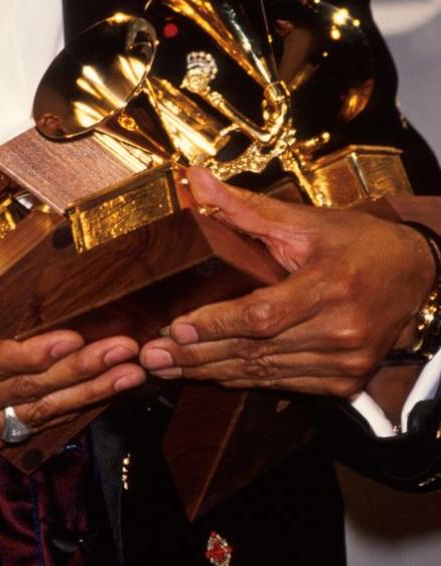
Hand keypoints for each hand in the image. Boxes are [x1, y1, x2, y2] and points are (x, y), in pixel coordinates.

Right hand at [0, 270, 144, 503]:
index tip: (68, 340)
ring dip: (85, 392)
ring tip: (130, 371)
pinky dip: (63, 412)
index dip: (25, 356)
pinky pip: (23, 428)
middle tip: (128, 349)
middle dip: (81, 371)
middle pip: (23, 393)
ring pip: (33, 413)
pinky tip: (95, 397)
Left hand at [139, 166, 435, 397]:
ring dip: (213, 372)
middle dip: (198, 356)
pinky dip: (245, 379)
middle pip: (257, 350)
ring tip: (167, 369)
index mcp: (330, 285)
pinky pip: (284, 384)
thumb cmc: (356, 242)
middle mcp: (341, 331)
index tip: (174, 328)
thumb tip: (193, 181)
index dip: (216, 324)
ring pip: (266, 373)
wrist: (413, 273)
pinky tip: (211, 373)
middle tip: (151, 356)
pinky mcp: (346, 382)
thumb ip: (245, 208)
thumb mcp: (304, 219)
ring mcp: (346, 363)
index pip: (263, 315)